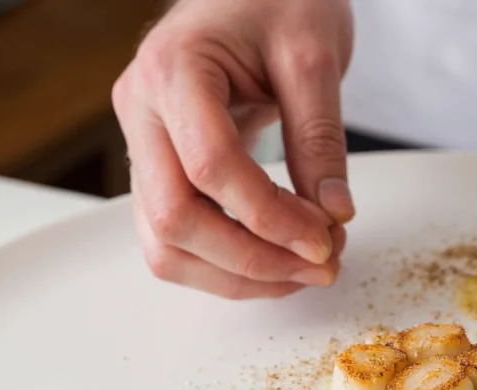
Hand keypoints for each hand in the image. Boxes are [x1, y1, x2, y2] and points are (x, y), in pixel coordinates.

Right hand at [112, 0, 354, 298]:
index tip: (325, 240)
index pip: (211, 168)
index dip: (271, 218)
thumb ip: (320, 138)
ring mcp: (144, 145)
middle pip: (175, 221)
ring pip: (167, 245)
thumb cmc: (278, 1)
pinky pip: (177, 238)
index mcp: (172, 72)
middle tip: (322, 266)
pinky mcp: (162, 170)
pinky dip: (226, 264)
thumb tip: (334, 215)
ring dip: (238, 275)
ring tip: (306, 269)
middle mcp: (142, 113)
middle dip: (254, 260)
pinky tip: (278, 259)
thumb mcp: (313, 57)